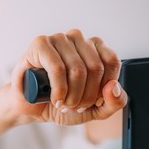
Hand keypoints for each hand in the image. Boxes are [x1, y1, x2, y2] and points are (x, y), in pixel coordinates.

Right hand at [10, 29, 127, 124]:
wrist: (33, 108)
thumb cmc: (64, 101)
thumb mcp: (97, 109)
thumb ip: (114, 102)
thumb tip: (113, 87)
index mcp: (96, 48)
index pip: (112, 61)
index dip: (105, 87)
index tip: (94, 101)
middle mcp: (79, 39)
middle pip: (96, 67)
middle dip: (87, 96)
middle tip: (75, 106)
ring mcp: (60, 39)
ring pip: (77, 69)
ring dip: (72, 96)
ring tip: (64, 104)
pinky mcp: (41, 44)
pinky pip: (57, 68)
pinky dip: (59, 90)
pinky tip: (55, 98)